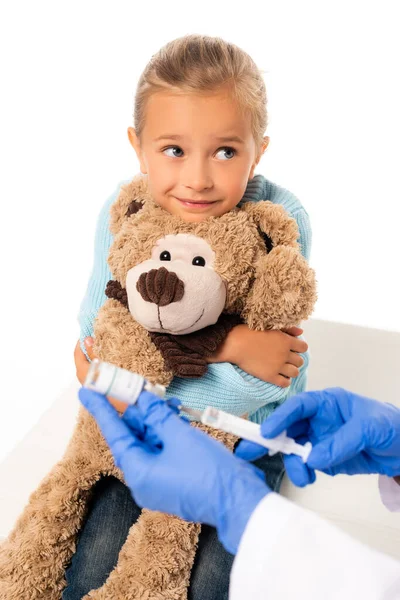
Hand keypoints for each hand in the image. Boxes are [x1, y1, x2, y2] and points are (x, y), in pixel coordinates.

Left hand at [74, 338, 128, 413]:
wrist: (122, 401)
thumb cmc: (112, 381)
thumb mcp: (104, 363)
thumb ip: (94, 351)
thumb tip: (87, 340)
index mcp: (82, 371)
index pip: (77, 353)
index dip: (81, 342)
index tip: (87, 332)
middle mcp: (83, 377)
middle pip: (81, 359)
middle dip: (87, 347)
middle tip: (95, 337)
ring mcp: (89, 382)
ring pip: (88, 364)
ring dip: (93, 354)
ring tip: (101, 345)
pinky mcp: (96, 385)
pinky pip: (93, 370)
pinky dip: (97, 362)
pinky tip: (105, 358)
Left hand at [79, 388, 269, 553]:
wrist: (239, 502)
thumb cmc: (209, 473)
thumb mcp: (180, 436)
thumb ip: (158, 415)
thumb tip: (143, 399)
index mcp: (139, 472)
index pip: (115, 434)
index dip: (101, 410)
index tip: (86, 392)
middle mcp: (144, 480)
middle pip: (133, 437)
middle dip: (140, 412)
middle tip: (141, 388)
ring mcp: (159, 482)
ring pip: (150, 443)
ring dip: (157, 421)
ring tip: (170, 403)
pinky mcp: (174, 481)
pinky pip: (163, 452)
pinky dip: (167, 434)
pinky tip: (177, 417)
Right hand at [209, 325, 306, 387]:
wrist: (235, 343)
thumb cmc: (250, 332)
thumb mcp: (271, 327)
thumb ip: (288, 329)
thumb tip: (301, 333)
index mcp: (286, 341)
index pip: (303, 347)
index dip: (298, 348)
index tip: (291, 349)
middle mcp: (284, 354)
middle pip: (300, 361)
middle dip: (294, 360)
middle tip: (285, 359)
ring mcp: (278, 366)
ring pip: (295, 373)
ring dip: (291, 371)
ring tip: (283, 369)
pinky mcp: (270, 376)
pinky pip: (285, 383)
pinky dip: (284, 381)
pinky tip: (278, 376)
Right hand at [236, 388, 399, 485]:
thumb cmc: (389, 424)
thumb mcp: (368, 428)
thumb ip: (341, 441)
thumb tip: (314, 458)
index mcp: (327, 403)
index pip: (298, 407)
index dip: (280, 418)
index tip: (267, 431)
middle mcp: (319, 420)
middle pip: (287, 428)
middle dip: (268, 440)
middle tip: (248, 452)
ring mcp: (320, 439)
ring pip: (293, 450)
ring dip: (292, 463)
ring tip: (303, 477)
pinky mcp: (324, 458)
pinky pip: (305, 464)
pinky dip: (303, 473)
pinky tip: (309, 478)